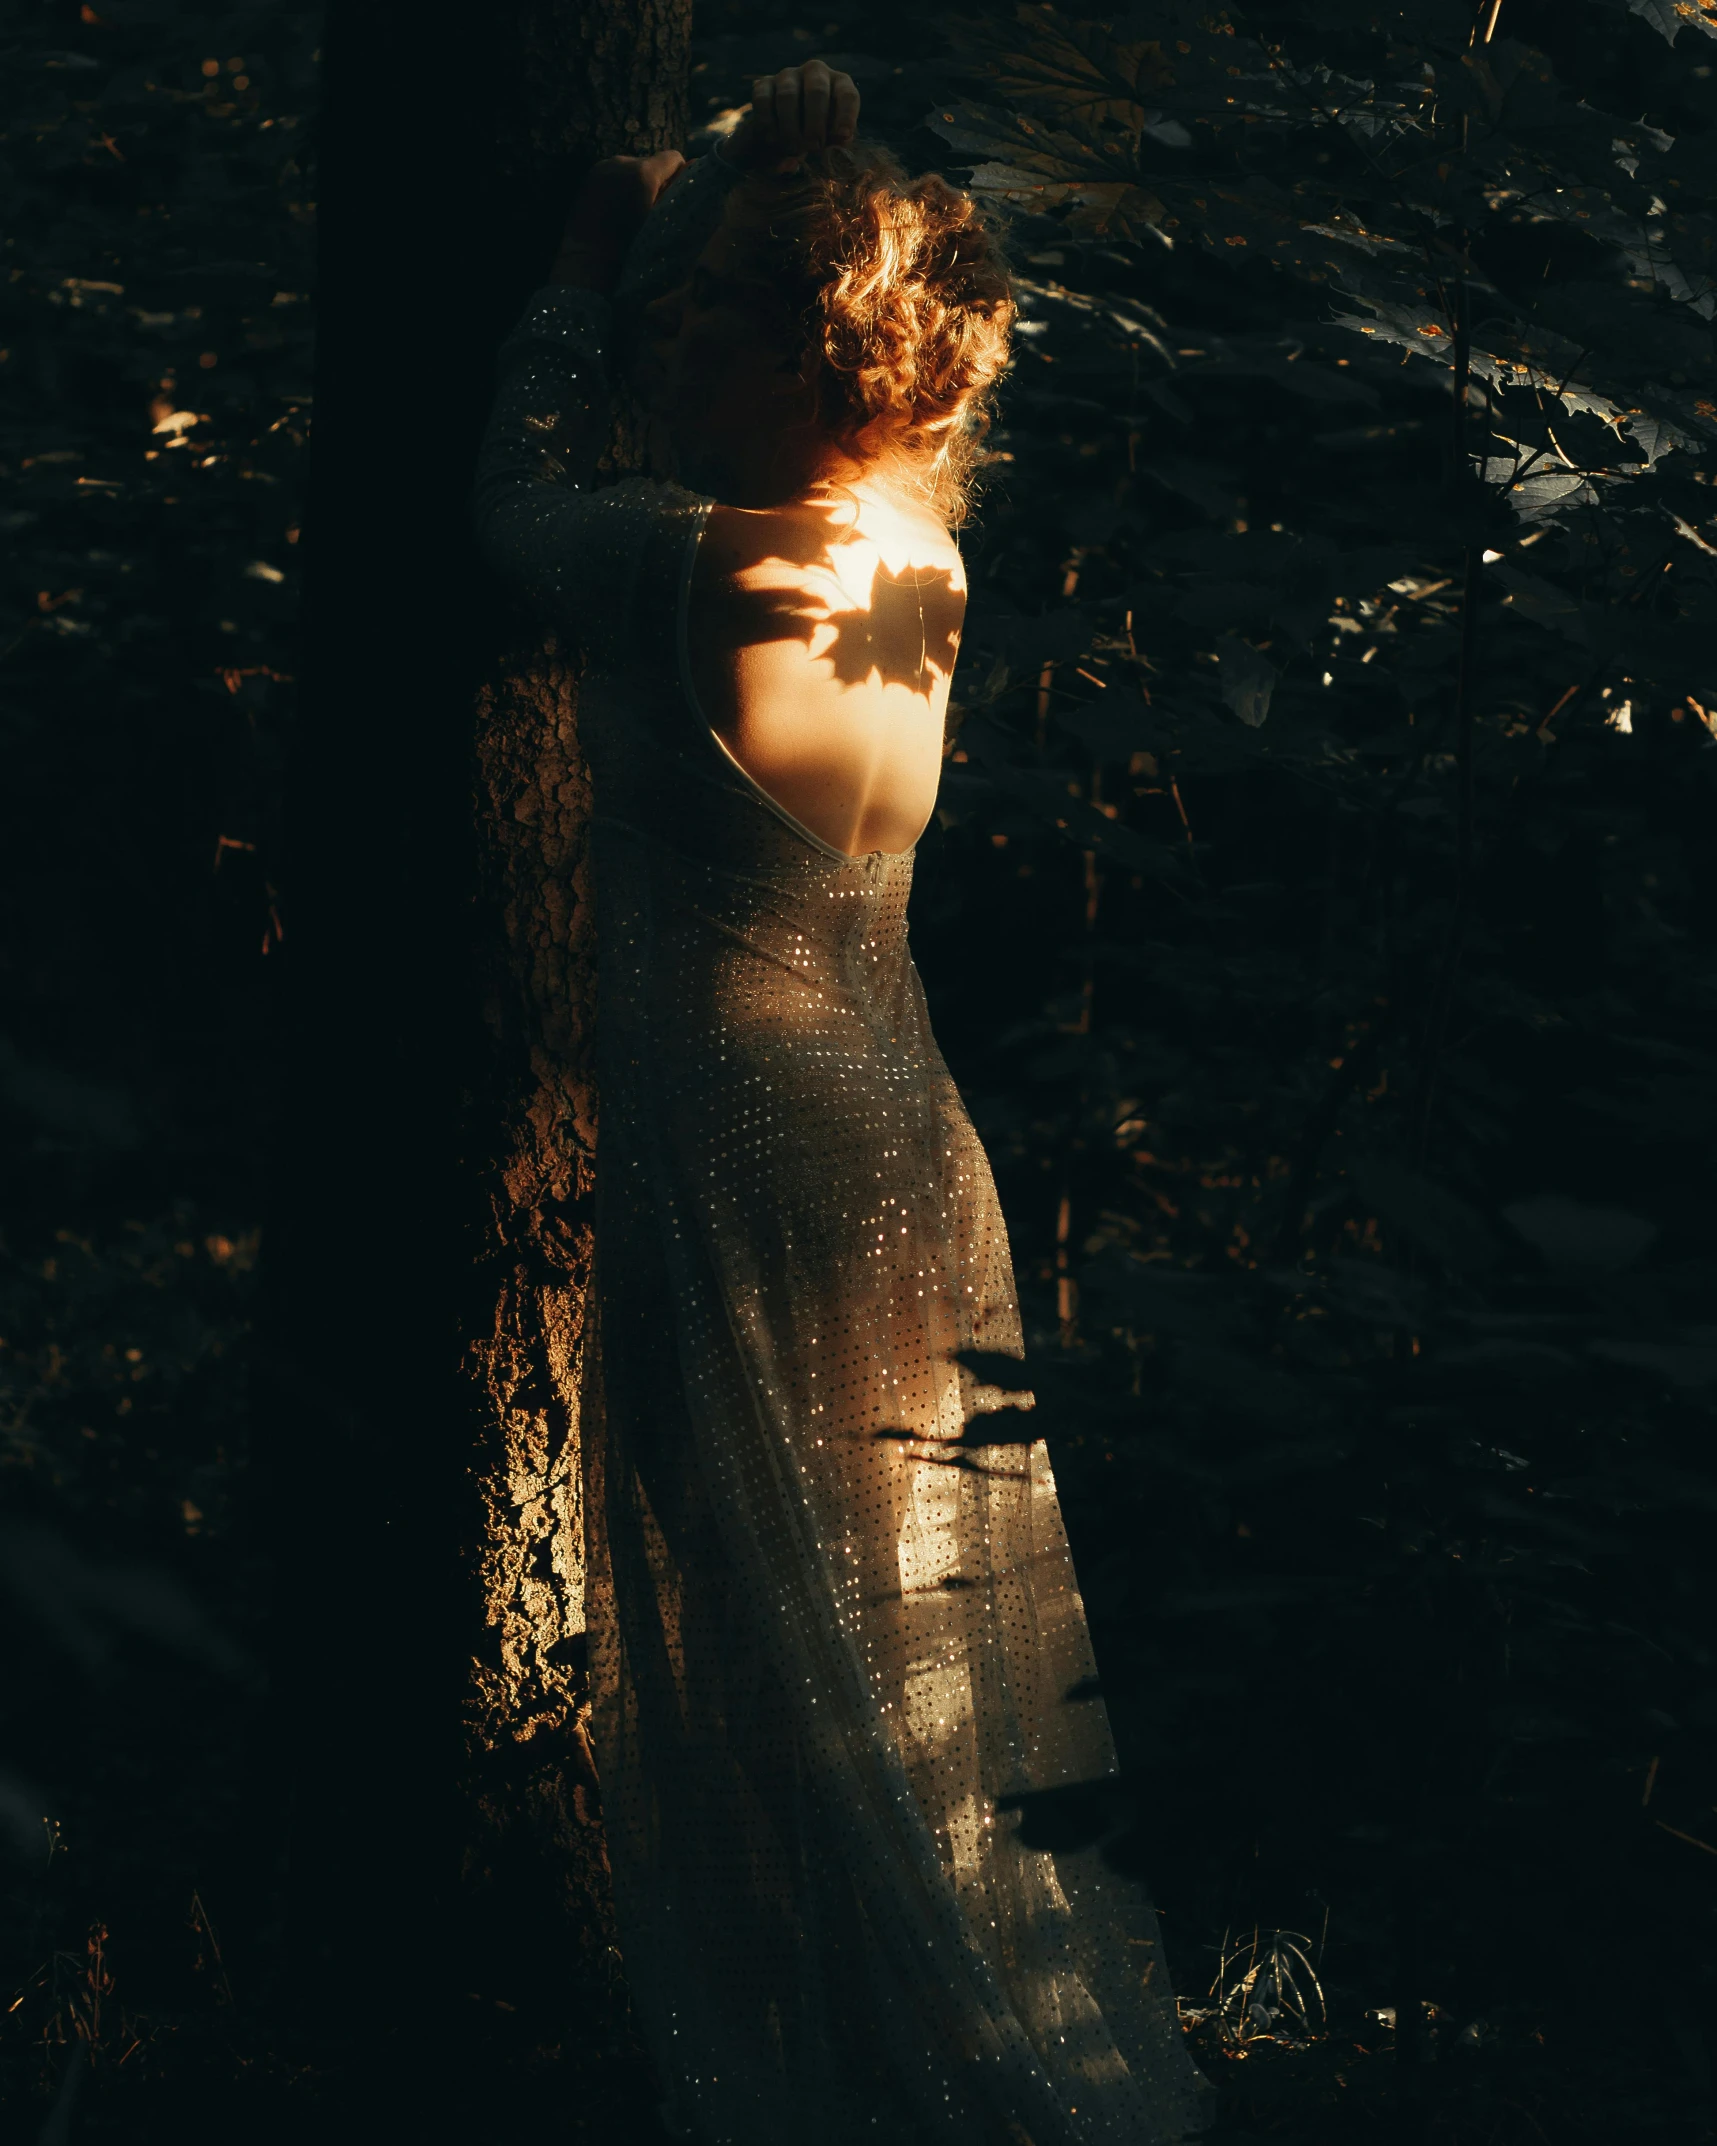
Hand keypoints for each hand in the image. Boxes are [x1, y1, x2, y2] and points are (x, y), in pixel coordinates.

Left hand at [548, 149, 686, 291]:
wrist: (590, 259)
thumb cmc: (631, 247)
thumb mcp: (660, 222)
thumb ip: (676, 193)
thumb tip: (694, 166)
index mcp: (643, 173)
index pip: (673, 158)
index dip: (679, 175)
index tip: (674, 194)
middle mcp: (623, 161)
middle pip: (651, 162)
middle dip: (655, 181)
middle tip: (650, 207)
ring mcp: (604, 166)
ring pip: (632, 167)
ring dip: (636, 183)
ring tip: (630, 209)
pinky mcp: (591, 175)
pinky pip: (614, 173)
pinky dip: (619, 185)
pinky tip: (614, 207)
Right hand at [725, 60, 859, 172]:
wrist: (781, 134)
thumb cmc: (815, 134)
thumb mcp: (828, 139)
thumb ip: (835, 139)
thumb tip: (841, 139)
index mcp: (838, 84)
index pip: (847, 94)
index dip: (847, 115)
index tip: (843, 137)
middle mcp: (815, 72)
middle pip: (817, 90)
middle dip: (815, 124)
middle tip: (814, 147)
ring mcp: (788, 75)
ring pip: (788, 96)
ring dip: (790, 128)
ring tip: (793, 149)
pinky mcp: (764, 83)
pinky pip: (764, 100)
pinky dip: (768, 124)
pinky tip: (773, 139)